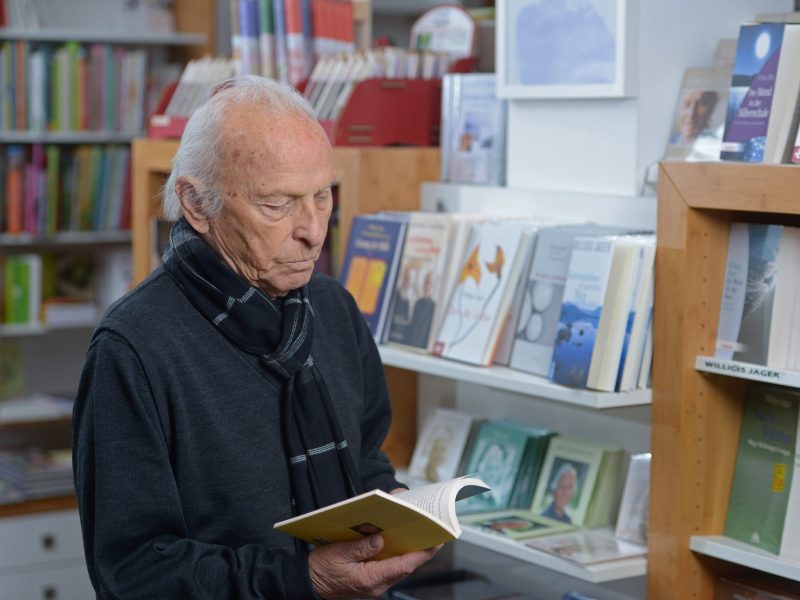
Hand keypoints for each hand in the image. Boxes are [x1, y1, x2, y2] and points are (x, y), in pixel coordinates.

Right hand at [308, 534, 440, 599]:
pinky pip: (389, 565)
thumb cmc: (320, 569)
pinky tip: (397, 538)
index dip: (421, 554)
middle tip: (432, 529)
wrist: (308, 583)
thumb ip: (359, 547)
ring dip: (408, 548)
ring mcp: (375, 583)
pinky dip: (395, 552)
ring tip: (418, 530)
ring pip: (398, 565)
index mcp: (370, 579)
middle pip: (405, 565)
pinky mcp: (371, 579)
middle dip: (419, 548)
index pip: (403, 566)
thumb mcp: (337, 554)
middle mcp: (377, 584)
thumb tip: (379, 539)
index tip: (436, 542)